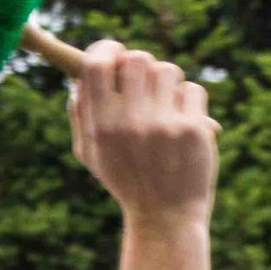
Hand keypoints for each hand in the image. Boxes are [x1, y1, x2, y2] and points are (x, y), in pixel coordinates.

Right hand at [69, 40, 217, 226]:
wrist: (166, 220)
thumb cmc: (127, 183)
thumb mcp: (92, 156)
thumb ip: (81, 116)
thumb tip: (77, 80)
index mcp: (101, 126)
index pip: (97, 63)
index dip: (107, 49)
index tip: (116, 54)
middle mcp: (129, 123)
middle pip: (137, 58)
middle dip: (142, 66)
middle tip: (146, 85)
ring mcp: (163, 125)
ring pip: (168, 70)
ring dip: (168, 84)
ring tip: (167, 107)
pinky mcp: (193, 130)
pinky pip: (193, 90)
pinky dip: (191, 103)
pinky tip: (186, 123)